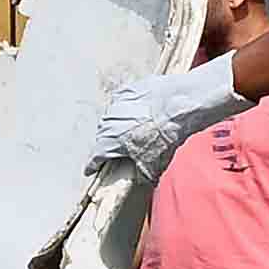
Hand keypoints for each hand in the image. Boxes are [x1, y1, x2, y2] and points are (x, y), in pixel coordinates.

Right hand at [90, 54, 242, 176]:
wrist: (178, 105)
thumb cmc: (164, 135)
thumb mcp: (154, 164)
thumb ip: (142, 174)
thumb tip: (142, 179)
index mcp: (109, 142)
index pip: (94, 157)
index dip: (92, 165)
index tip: (90, 170)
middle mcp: (107, 122)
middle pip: (102, 136)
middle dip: (109, 143)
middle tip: (122, 148)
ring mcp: (116, 104)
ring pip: (111, 117)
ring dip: (119, 125)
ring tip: (135, 128)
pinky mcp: (127, 90)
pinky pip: (122, 101)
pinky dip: (128, 108)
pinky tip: (140, 111)